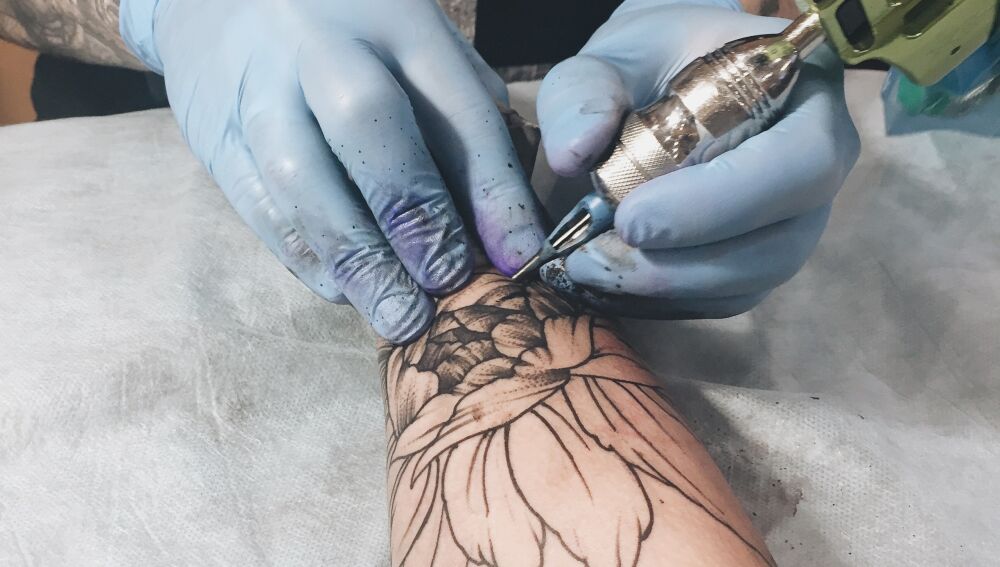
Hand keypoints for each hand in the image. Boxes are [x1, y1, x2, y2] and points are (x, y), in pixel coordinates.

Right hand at [119, 0, 545, 341]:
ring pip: (298, 173)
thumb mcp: (418, 47)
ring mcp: (257, 87)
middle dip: (414, 212)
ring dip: (357, 256)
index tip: (521, 256)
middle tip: (448, 284)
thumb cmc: (351, 37)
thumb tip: (507, 220)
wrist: (218, 0)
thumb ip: (460, 116)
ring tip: (399, 318)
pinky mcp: (214, 135)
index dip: (493, 188)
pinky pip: (258, 203)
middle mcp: (321, 44)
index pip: (454, 105)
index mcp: (396, 20)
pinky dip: (307, 255)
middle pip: (365, 119)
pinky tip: (344, 289)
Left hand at [536, 0, 859, 318]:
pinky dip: (660, 301)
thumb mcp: (613, 55)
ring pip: (749, 283)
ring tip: (585, 266)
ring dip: (663, 290)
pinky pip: (721, 300)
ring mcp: (792, 224)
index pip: (798, 163)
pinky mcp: (757, 263)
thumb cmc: (653, 62)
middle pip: (779, 244)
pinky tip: (605, 277)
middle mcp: (816, 170)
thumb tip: (574, 153)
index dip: (720, 202)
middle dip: (681, 266)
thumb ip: (585, 91)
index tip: (631, 218)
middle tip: (592, 259)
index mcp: (807, 97)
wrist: (661, 87)